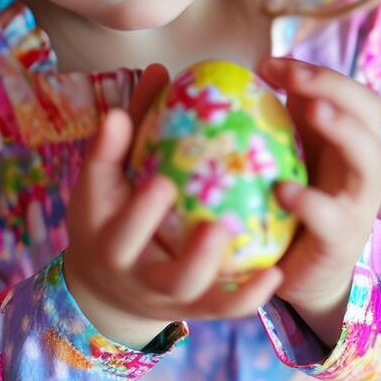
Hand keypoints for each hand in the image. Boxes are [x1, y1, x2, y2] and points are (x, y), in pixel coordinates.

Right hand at [63, 64, 283, 348]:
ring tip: (258, 249)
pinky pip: (226, 308)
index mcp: (109, 242)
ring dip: (228, 278)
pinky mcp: (197, 309)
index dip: (137, 211)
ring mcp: (170, 298)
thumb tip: (158, 71)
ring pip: (197, 295)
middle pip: (163, 276)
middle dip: (190, 255)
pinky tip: (276, 273)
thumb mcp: (103, 179)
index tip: (162, 183)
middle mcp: (139, 277)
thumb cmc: (109, 214)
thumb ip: (127, 130)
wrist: (108, 286)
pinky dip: (249, 296)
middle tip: (216, 225)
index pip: (119, 230)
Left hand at [256, 56, 380, 347]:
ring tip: (314, 112)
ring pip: (371, 159)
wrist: (295, 272)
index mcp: (345, 138)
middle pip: (370, 110)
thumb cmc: (283, 204)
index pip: (349, 90)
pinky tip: (282, 190)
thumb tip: (232, 78)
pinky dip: (311, 201)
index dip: (318, 71)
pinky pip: (334, 217)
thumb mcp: (280, 156)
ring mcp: (356, 202)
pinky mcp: (341, 240)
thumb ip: (268, 119)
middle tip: (296, 78)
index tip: (268, 65)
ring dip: (345, 130)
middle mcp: (359, 164)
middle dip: (336, 87)